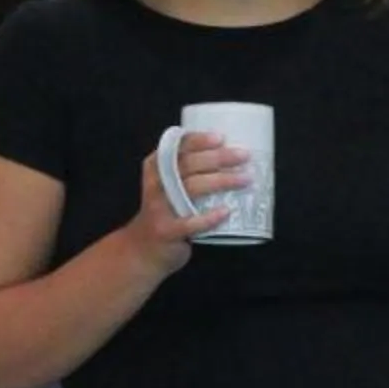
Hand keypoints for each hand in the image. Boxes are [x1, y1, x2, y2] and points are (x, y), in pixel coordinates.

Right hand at [131, 133, 246, 269]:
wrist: (143, 249)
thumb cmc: (166, 212)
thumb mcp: (168, 186)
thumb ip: (188, 171)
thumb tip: (232, 157)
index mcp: (156, 168)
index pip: (176, 147)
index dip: (198, 140)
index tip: (221, 137)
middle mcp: (156, 184)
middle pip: (188, 165)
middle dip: (218, 158)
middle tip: (244, 156)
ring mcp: (159, 208)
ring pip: (192, 188)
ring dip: (221, 181)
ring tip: (246, 179)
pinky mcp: (166, 231)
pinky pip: (190, 223)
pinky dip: (209, 217)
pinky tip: (226, 212)